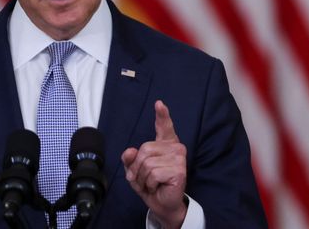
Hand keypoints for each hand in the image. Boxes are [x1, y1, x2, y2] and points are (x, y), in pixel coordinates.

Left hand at [121, 100, 187, 228]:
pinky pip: (153, 174)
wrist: (163, 204)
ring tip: (152, 183)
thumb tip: (129, 151)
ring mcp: (179, 158)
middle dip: (138, 168)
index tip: (159, 103)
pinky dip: (149, 184)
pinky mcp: (179, 170)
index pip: (164, 126)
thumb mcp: (135, 171)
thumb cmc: (152, 185)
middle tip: (146, 179)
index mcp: (166, 144)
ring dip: (143, 179)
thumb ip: (131, 159)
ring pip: (147, 163)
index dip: (162, 115)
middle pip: (144, 149)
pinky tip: (158, 187)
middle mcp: (175, 148)